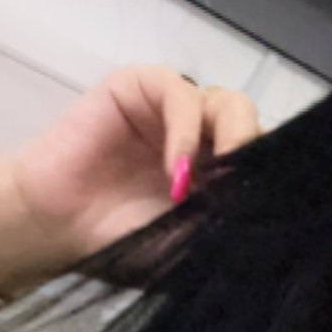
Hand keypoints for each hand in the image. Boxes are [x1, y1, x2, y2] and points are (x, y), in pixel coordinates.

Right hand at [10, 64, 261, 264]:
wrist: (55, 230)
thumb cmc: (120, 243)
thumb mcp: (187, 242)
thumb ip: (227, 221)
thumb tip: (271, 208)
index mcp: (220, 174)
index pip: (267, 160)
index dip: (275, 177)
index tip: (271, 209)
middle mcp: (205, 138)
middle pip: (255, 128)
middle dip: (258, 157)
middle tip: (247, 192)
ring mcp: (174, 111)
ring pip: (229, 105)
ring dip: (231, 142)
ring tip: (210, 187)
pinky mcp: (141, 87)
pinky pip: (180, 93)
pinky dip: (187, 130)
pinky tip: (178, 171)